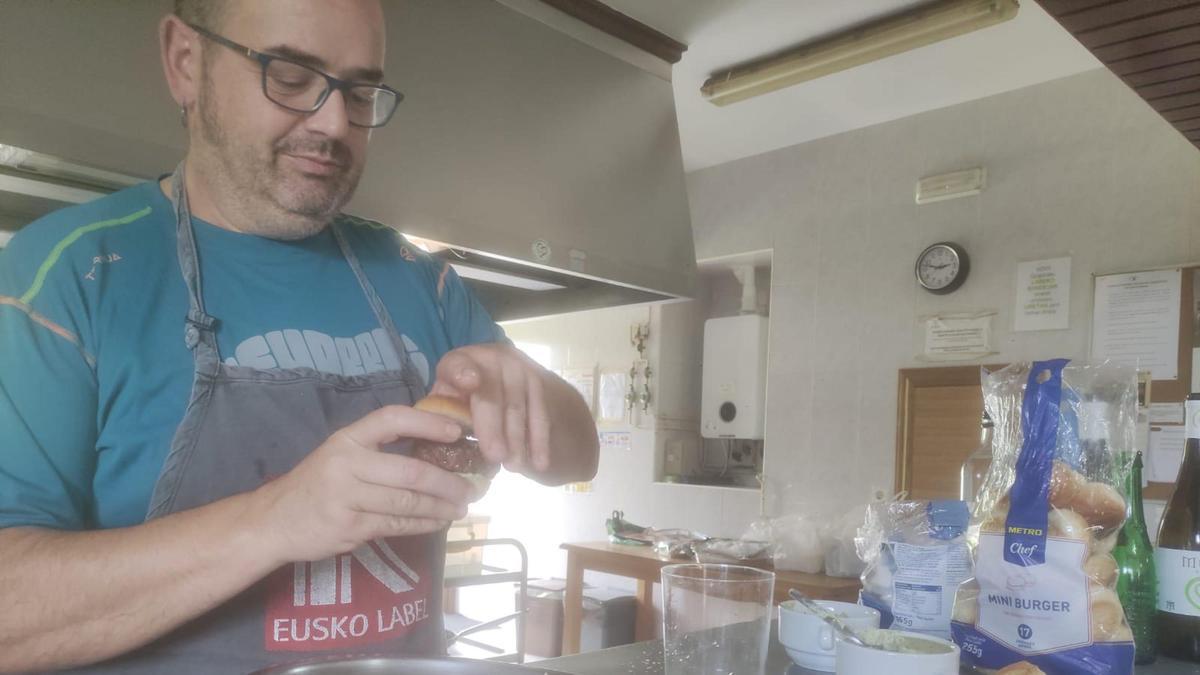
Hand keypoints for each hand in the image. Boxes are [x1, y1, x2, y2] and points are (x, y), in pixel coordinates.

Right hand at [251, 405, 475, 563]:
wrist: (274, 521)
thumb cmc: (318, 483)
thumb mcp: (341, 454)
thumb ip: (379, 450)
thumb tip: (437, 447)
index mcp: (348, 439)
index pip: (392, 419)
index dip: (427, 422)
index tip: (457, 430)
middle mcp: (346, 464)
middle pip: (410, 472)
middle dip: (448, 482)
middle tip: (473, 488)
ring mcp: (346, 498)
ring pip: (407, 503)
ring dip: (440, 508)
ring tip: (461, 507)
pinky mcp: (348, 528)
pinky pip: (396, 524)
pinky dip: (422, 524)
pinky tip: (438, 522)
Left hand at [430, 344, 551, 473]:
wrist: (498, 382)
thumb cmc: (460, 399)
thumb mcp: (445, 401)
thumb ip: (440, 416)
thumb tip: (436, 442)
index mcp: (459, 361)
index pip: (458, 366)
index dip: (463, 373)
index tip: (470, 383)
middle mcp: (491, 359)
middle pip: (492, 396)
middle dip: (494, 428)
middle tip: (495, 457)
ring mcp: (518, 368)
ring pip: (518, 408)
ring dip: (518, 440)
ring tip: (513, 467)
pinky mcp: (539, 383)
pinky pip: (540, 414)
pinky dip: (540, 441)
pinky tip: (539, 462)